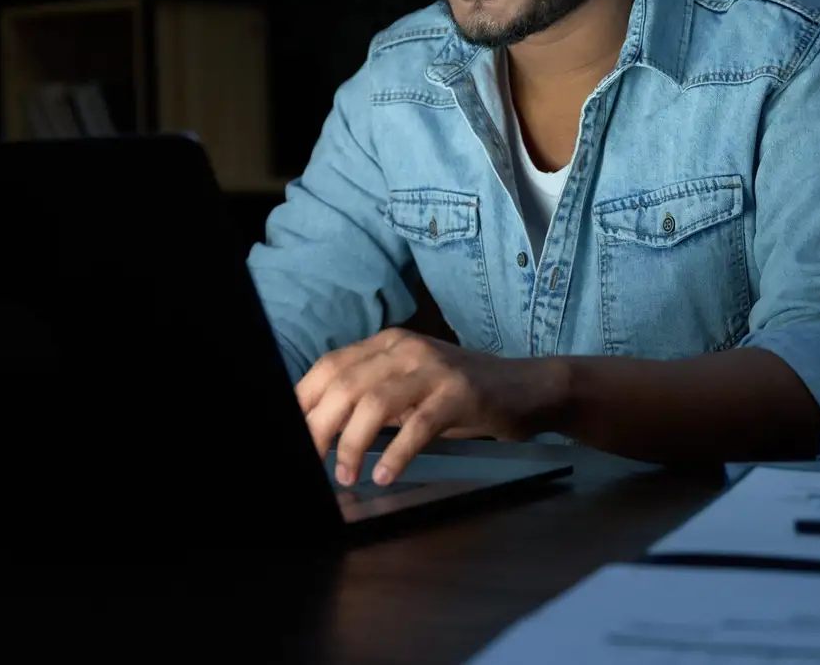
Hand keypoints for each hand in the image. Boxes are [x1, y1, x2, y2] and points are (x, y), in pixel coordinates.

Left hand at [296, 329, 566, 486]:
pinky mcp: (461, 393)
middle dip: (320, 427)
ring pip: (374, 402)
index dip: (303, 401)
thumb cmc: (463, 394)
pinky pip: (418, 425)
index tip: (291, 436)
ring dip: (353, 443)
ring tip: (345, 475)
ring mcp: (434, 369)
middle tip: (311, 462)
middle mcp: (406, 349)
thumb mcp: (411, 387)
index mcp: (387, 343)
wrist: (528, 387)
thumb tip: (321, 428)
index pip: (329, 366)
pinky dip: (396, 454)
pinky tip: (385, 475)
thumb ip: (371, 397)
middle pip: (344, 385)